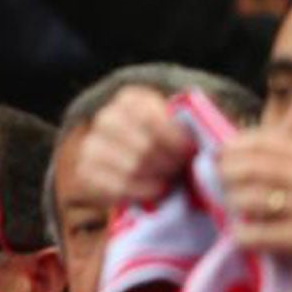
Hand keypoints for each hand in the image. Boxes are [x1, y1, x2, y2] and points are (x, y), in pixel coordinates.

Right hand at [69, 86, 194, 206]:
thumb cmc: (171, 142)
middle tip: (180, 170)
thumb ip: (193, 124)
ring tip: (170, 180)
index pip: (147, 118)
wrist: (145, 161)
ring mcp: (91, 145)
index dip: (173, 139)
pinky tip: (156, 191)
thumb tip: (205, 135)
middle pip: (141, 146)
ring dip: (157, 178)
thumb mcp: (181, 124)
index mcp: (130, 99)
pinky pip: (113, 186)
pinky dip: (140, 192)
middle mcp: (105, 118)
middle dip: (168, 163)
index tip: (190, 152)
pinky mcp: (85, 171)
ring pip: (129, 167)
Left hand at [218, 130, 291, 291]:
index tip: (218, 155)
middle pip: (247, 168)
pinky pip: (255, 234)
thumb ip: (286, 155)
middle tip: (217, 182)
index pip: (259, 142)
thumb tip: (230, 146)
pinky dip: (240, 234)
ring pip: (245, 199)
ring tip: (234, 207)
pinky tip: (242, 234)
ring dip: (231, 204)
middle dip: (223, 174)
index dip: (231, 148)